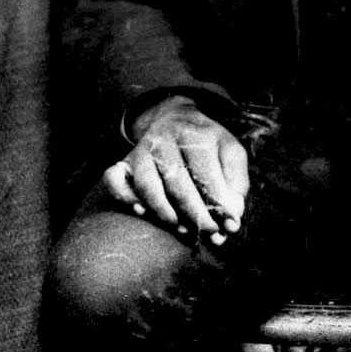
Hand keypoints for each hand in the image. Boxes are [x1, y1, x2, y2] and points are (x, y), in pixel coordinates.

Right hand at [103, 97, 248, 243]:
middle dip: (195, 214)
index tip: (228, 226)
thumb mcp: (230, 152)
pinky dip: (125, 198)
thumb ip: (236, 183)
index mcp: (196, 135)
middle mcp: (166, 140)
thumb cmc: (206, 143)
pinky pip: (114, 180)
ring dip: (164, 212)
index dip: (218, 203)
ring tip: (181, 228)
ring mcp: (142, 151)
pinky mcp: (124, 161)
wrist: (173, 117)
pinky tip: (141, 212)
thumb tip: (232, 218)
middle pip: (178, 184)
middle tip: (208, 233)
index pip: (206, 174)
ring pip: (146, 186)